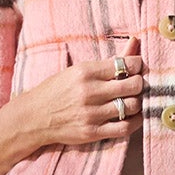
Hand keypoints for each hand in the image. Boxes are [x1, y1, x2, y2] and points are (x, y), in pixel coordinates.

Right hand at [23, 34, 146, 150]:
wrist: (34, 117)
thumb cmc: (57, 90)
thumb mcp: (78, 71)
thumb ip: (109, 62)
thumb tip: (135, 42)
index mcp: (86, 72)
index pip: (125, 65)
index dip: (137, 65)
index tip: (136, 68)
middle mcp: (90, 92)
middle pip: (133, 85)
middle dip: (139, 84)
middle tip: (135, 85)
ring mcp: (92, 114)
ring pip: (132, 106)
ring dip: (137, 102)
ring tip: (131, 100)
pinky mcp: (93, 132)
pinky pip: (125, 128)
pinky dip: (135, 122)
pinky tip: (132, 116)